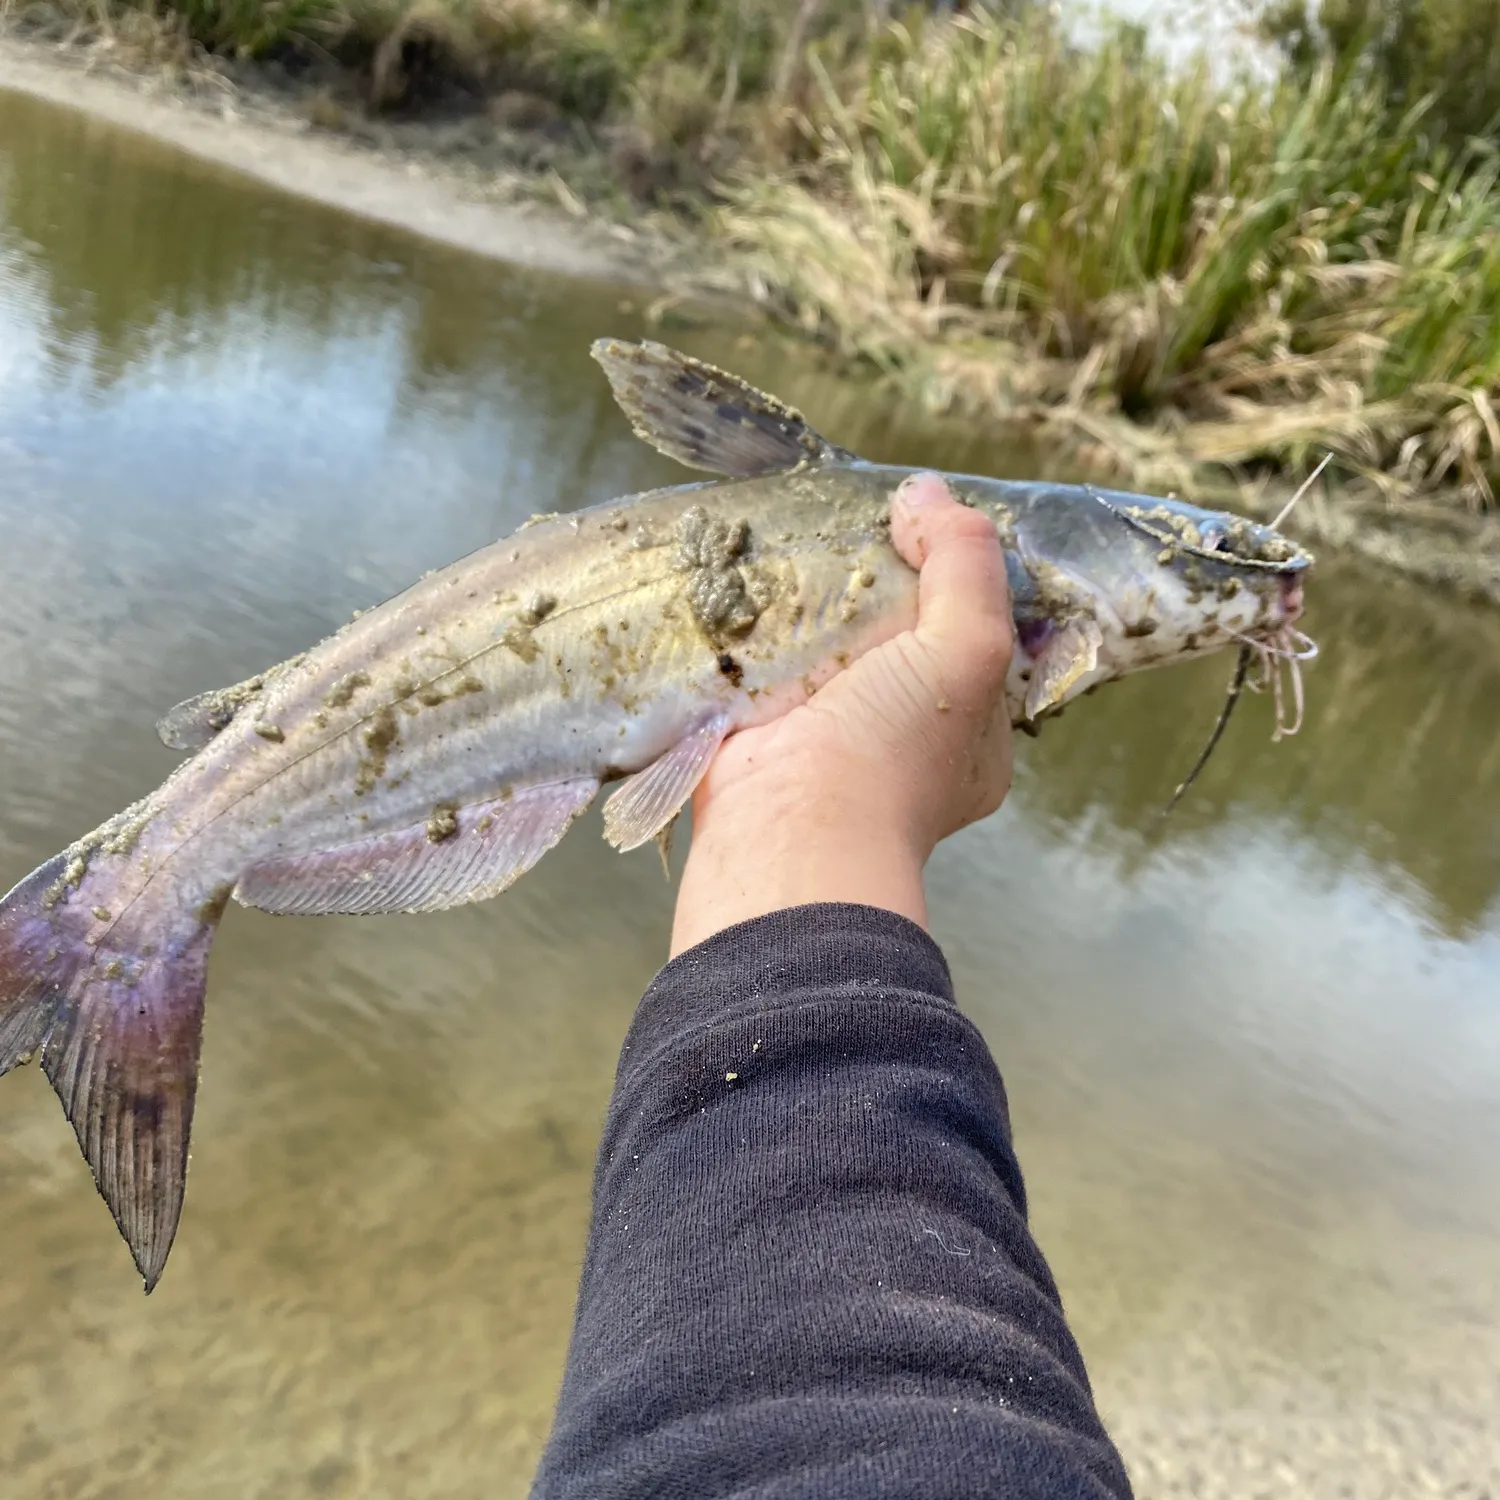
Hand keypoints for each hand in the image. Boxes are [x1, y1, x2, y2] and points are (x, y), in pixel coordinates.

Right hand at [671, 471, 1014, 955]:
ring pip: (826, 641)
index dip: (952, 577)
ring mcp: (828, 733)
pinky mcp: (761, 725)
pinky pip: (765, 656)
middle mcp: (902, 735)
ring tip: (799, 533)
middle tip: (855, 522)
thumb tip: (925, 494)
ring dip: (810, 595)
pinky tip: (751, 575)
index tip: (924, 523)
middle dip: (873, 582)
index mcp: (969, 731)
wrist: (790, 828)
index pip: (971, 637)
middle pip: (894, 632)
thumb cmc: (897, 750)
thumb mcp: (969, 646)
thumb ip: (966, 563)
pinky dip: (758, 620)